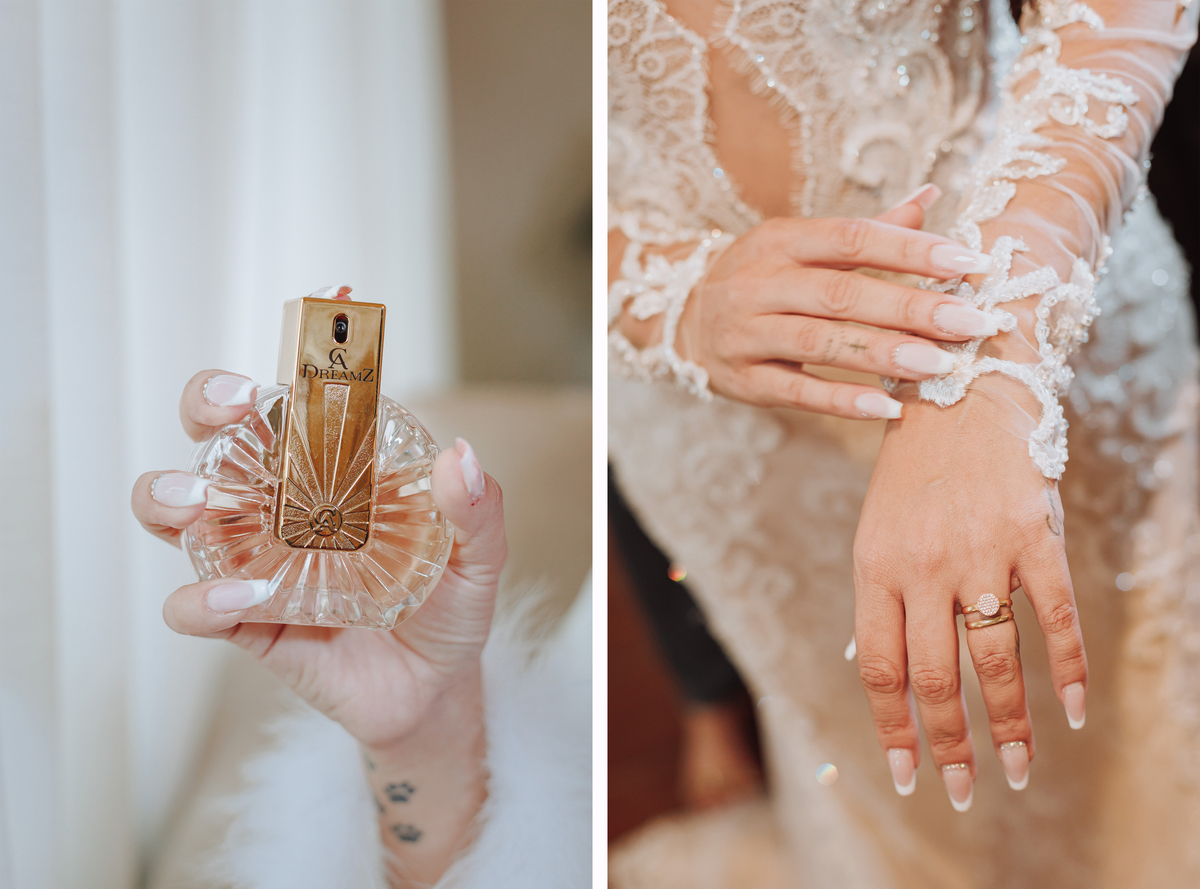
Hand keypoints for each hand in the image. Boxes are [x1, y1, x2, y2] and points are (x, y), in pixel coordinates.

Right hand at [131, 369, 505, 747]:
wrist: (436, 690)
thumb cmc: (448, 607)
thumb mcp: (478, 557)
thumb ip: (478, 510)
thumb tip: (461, 455)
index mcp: (331, 472)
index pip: (287, 407)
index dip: (269, 377)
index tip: (269, 373)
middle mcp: (280, 505)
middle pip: (216, 438)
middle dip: (204, 408)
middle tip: (228, 411)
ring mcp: (255, 561)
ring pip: (177, 514)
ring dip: (169, 496)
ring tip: (198, 502)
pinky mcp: (245, 624)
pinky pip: (195, 609)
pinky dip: (203, 600)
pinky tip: (246, 597)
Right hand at [675, 186, 999, 418]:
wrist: (682, 320)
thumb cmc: (764, 280)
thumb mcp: (803, 244)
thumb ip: (869, 228)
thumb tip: (932, 192)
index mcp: (781, 240)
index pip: (851, 237)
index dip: (910, 248)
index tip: (969, 263)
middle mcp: (758, 283)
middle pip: (841, 293)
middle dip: (911, 308)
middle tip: (971, 322)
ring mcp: (745, 333)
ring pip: (820, 342)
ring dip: (883, 354)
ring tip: (941, 364)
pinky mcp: (741, 380)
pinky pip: (795, 391)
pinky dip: (842, 399)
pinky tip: (889, 407)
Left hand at [852, 377, 1087, 809]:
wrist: (959, 390)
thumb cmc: (912, 471)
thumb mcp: (876, 530)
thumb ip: (882, 598)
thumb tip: (878, 667)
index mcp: (875, 568)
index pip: (880, 668)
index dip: (894, 726)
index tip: (907, 773)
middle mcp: (923, 568)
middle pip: (935, 676)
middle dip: (948, 744)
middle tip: (961, 792)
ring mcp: (981, 553)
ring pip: (994, 660)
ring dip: (1009, 726)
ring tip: (1019, 772)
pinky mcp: (1034, 537)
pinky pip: (1054, 618)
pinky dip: (1066, 670)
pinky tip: (1072, 712)